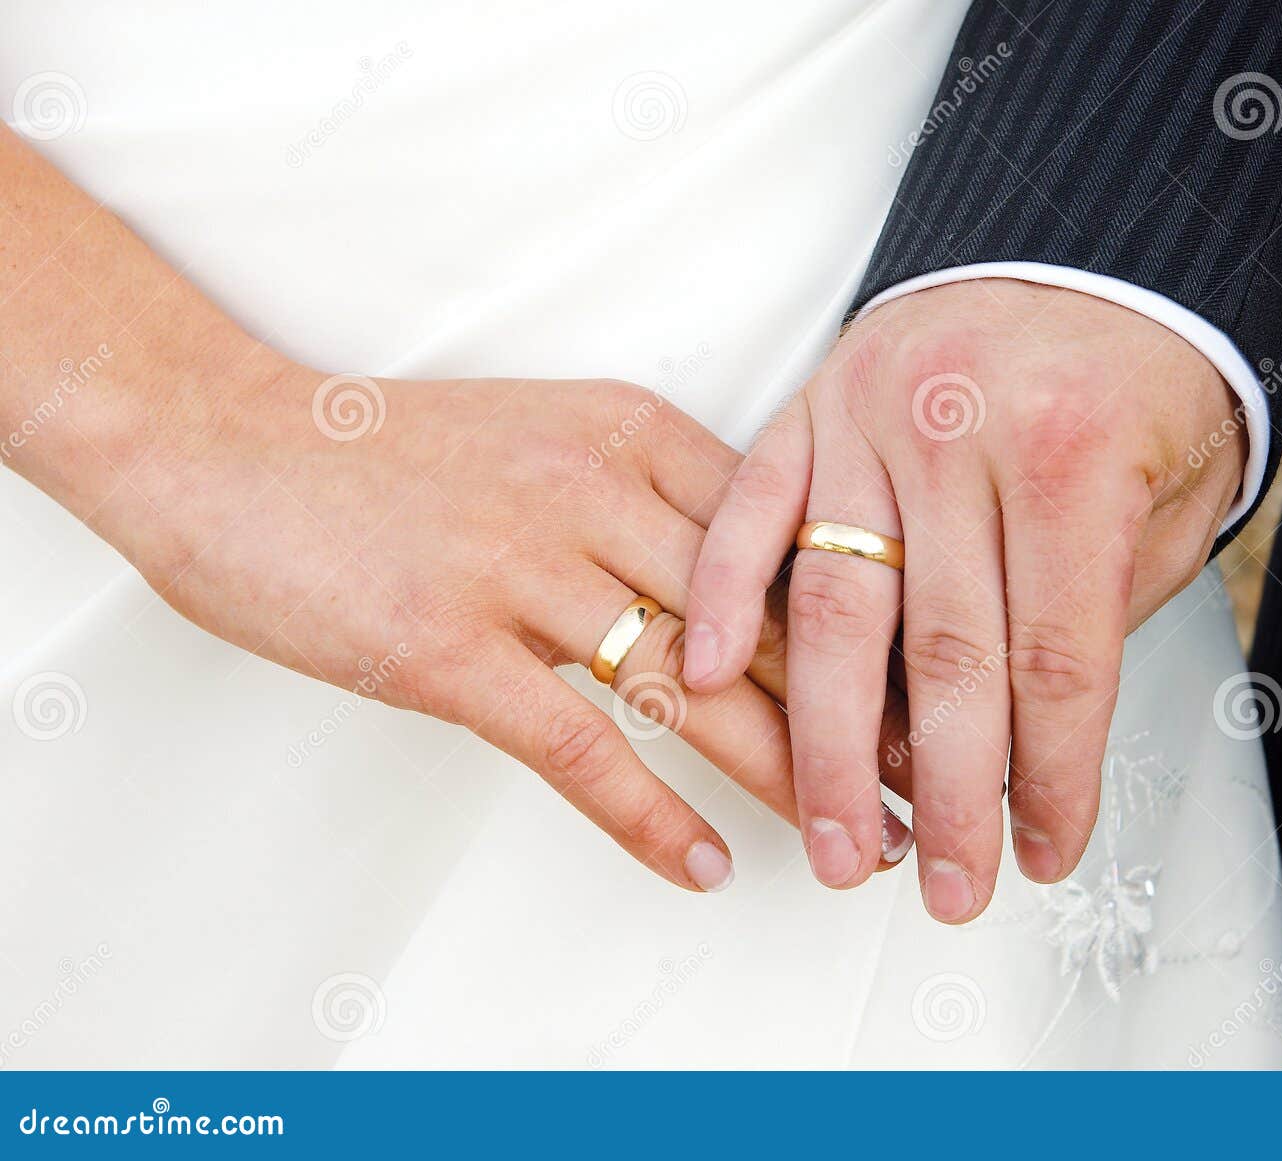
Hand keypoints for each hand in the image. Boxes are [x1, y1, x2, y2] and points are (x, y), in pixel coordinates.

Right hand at [88, 361, 912, 891]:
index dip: (872, 622)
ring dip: (785, 776)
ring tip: (853, 838)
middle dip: (858, 712)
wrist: (228, 441)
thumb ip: (648, 497)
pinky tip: (704, 862)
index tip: (932, 687)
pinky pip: (578, 744)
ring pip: (693, 687)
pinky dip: (651, 814)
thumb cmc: (389, 454)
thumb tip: (746, 588)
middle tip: (929, 780)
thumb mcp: (547, 435)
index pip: (793, 538)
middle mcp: (593, 490)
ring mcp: (520, 566)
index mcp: (632, 431)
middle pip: (764, 618)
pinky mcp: (447, 644)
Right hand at [685, 279, 1244, 919]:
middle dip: (943, 795)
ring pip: (836, 608)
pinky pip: (753, 506)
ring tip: (832, 836)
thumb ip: (1097, 613)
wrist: (1098, 252)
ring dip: (829, 744)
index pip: (1055, 661)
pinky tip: (711, 678)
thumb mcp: (1166, 498)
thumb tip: (1030, 747)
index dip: (1051, 777)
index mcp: (1073, 454)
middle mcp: (964, 432)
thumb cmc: (1140, 380)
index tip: (1043, 853)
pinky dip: (727, 594)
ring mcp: (874, 413)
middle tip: (939, 885)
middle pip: (944, 657)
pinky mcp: (812, 402)